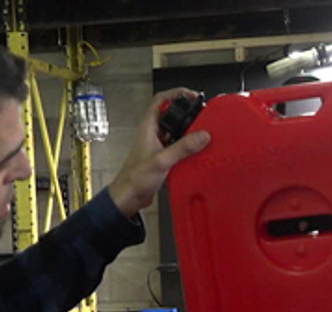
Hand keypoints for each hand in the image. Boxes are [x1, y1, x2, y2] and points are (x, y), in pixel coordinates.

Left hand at [108, 88, 210, 217]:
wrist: (128, 197)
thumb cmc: (135, 179)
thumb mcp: (161, 161)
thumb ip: (182, 148)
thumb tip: (201, 136)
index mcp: (148, 127)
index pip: (161, 100)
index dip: (177, 93)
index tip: (192, 95)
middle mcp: (152, 133)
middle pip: (172, 115)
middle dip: (188, 114)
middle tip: (202, 116)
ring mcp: (157, 144)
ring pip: (176, 131)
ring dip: (188, 132)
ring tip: (202, 134)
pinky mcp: (161, 156)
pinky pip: (177, 146)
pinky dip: (187, 147)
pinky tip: (195, 153)